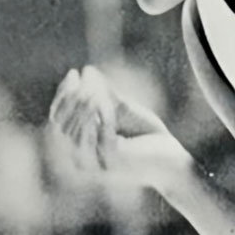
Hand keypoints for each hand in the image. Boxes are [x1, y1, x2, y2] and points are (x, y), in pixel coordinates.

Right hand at [49, 65, 190, 187]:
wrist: (174, 160)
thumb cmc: (148, 138)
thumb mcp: (122, 111)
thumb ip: (104, 94)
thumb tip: (86, 70)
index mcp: (82, 149)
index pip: (60, 122)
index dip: (63, 96)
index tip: (72, 73)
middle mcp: (84, 161)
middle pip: (63, 129)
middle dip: (69, 100)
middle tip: (79, 78)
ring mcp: (98, 164)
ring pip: (78, 135)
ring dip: (82, 108)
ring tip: (92, 89)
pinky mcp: (116, 163)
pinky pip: (102, 138)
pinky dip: (102, 118)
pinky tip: (106, 102)